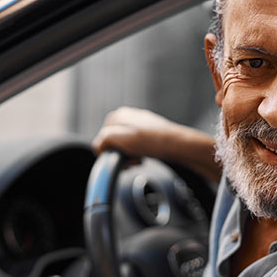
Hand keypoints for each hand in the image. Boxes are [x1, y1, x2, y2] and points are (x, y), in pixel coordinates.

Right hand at [92, 107, 220, 182]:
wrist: (177, 145)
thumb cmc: (152, 142)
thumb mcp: (120, 139)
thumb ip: (103, 140)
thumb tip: (99, 146)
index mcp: (118, 116)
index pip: (101, 138)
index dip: (107, 152)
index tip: (117, 159)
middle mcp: (128, 117)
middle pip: (113, 141)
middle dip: (118, 154)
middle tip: (129, 160)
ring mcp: (139, 124)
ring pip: (124, 145)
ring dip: (128, 155)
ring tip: (138, 159)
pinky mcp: (148, 133)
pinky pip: (136, 146)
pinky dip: (137, 154)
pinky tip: (144, 157)